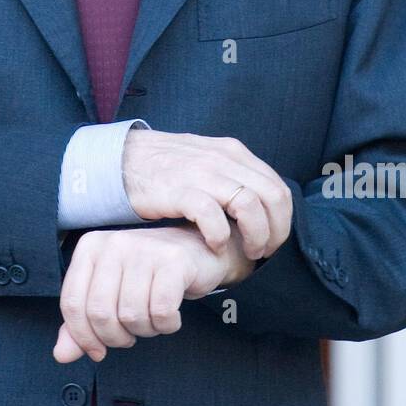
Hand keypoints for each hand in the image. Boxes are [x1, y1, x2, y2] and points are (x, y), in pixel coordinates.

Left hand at [53, 221, 255, 363]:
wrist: (198, 252)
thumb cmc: (149, 277)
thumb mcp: (111, 295)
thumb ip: (83, 324)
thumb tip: (61, 355)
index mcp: (90, 247)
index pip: (72, 302)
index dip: (82, 337)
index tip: (97, 351)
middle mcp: (114, 243)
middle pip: (100, 313)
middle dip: (115, 337)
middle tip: (130, 336)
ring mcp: (144, 248)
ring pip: (131, 315)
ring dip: (144, 331)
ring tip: (152, 321)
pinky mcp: (174, 260)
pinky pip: (161, 311)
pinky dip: (166, 325)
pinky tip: (170, 318)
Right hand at [122, 129, 292, 257]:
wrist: (123, 158)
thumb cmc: (167, 167)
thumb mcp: (207, 161)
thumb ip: (233, 176)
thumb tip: (261, 206)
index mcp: (233, 152)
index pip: (277, 187)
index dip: (283, 220)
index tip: (273, 241)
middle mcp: (222, 159)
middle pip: (272, 197)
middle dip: (275, 231)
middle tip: (263, 253)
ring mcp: (201, 173)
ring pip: (249, 205)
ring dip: (255, 235)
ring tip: (247, 253)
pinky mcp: (178, 189)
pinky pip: (211, 214)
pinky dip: (220, 234)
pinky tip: (215, 245)